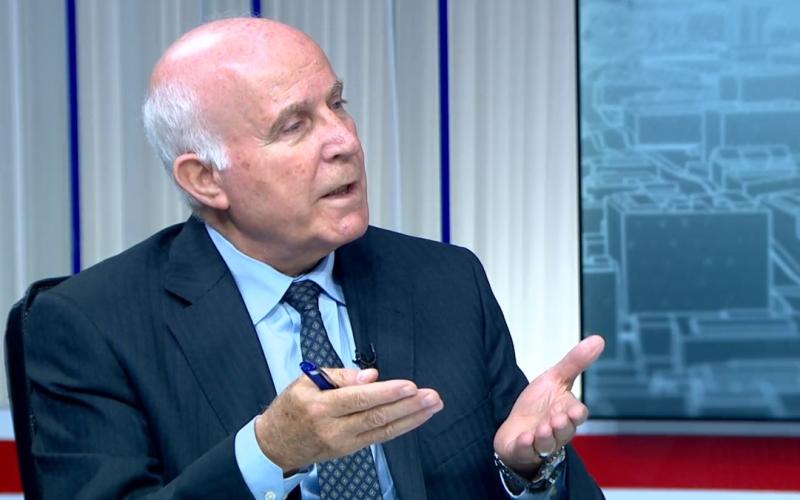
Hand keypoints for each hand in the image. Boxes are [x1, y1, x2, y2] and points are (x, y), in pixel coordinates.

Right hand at [256, 368, 442, 472]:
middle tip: (431, 397)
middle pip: (377, 416)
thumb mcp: (305, 381)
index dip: (387, 393)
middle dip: (408, 406)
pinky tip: (415, 417)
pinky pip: (380, 437)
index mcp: (321, 406)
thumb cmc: (291, 407)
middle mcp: (334, 427)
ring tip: (432, 406)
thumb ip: (339, 376)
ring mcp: (344, 442)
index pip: (360, 398)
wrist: (276, 444)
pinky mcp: (350, 449)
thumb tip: (371, 376)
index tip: (410, 385)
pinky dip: (400, 427)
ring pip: (383, 430)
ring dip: (411, 418)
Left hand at [493, 335, 604, 476]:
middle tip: (556, 419)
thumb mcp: (555, 379)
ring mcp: (540, 443)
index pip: (578, 415)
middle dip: (561, 426)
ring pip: (547, 444)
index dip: (576, 414)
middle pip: (565, 432)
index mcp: (566, 413)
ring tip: (540, 429)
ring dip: (545, 437)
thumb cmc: (539, 405)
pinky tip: (524, 439)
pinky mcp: (523, 451)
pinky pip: (526, 452)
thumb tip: (598, 339)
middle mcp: (556, 431)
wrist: (515, 427)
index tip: (573, 410)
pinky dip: (526, 447)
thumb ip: (575, 362)